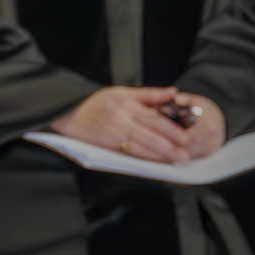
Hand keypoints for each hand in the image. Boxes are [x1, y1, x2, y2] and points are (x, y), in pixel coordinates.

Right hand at [48, 85, 220, 163]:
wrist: (66, 114)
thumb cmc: (95, 104)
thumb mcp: (120, 92)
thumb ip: (148, 94)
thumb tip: (173, 92)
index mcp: (125, 100)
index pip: (153, 115)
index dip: (171, 127)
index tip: (187, 135)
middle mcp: (120, 114)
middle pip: (151, 130)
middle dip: (171, 142)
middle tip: (187, 150)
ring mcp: (114, 129)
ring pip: (143, 143)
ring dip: (162, 153)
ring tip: (178, 158)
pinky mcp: (107, 143)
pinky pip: (131, 152)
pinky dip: (146, 157)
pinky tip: (158, 161)